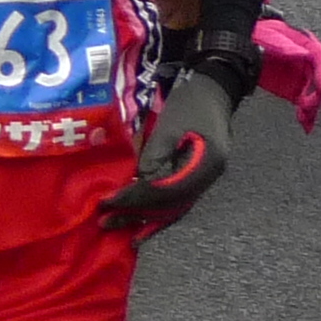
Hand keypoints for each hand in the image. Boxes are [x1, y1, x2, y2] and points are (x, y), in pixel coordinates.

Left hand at [105, 67, 239, 236]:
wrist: (214, 91)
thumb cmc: (190, 103)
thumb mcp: (170, 125)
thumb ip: (156, 154)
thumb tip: (139, 181)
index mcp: (206, 164)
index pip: (167, 191)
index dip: (136, 198)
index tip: (109, 201)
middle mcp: (208, 178)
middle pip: (171, 204)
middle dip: (137, 213)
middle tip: (106, 221)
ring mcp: (204, 179)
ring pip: (174, 206)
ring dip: (146, 218)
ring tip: (120, 228)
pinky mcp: (196, 175)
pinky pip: (176, 199)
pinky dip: (157, 210)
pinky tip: (140, 220)